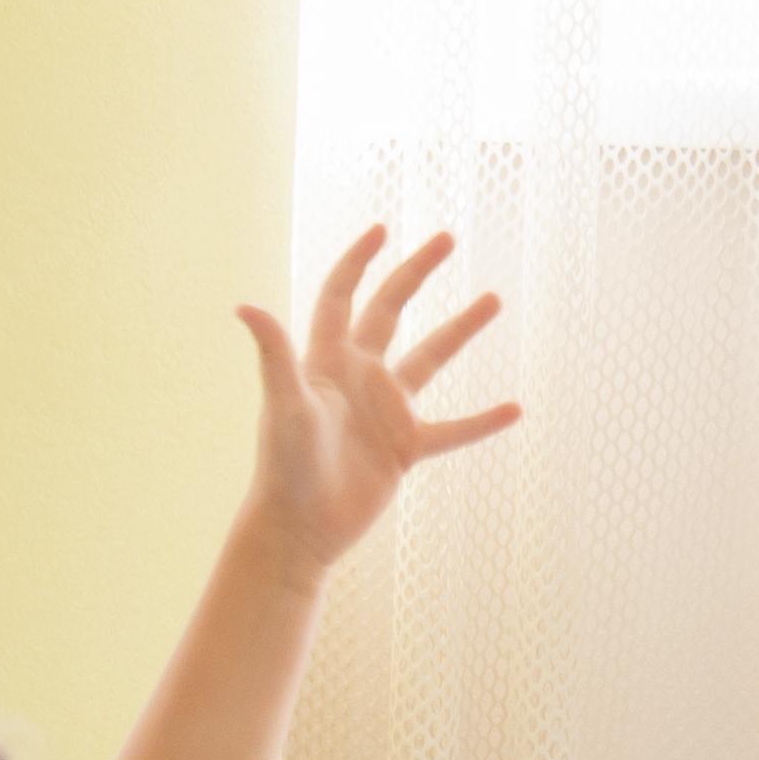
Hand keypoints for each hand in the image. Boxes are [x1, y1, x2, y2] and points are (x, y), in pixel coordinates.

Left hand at [241, 229, 514, 587]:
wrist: (299, 529)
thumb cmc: (285, 467)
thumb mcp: (284, 406)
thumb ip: (275, 354)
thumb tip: (244, 306)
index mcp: (328, 361)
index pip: (341, 296)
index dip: (359, 262)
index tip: (382, 229)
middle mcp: (358, 378)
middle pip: (390, 311)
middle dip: (416, 273)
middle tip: (446, 239)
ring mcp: (384, 412)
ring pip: (429, 360)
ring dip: (459, 330)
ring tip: (493, 300)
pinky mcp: (404, 449)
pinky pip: (452, 430)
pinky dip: (481, 422)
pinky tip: (514, 409)